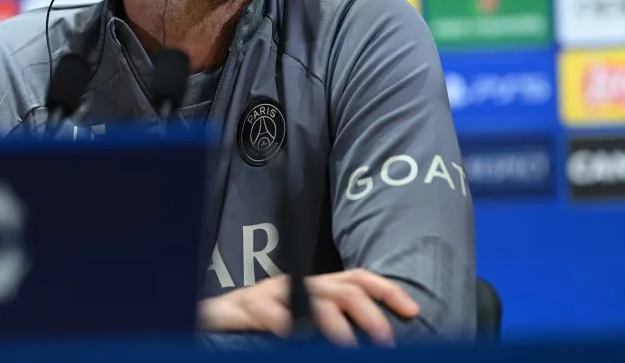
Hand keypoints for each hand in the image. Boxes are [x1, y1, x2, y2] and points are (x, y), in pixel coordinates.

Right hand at [198, 269, 419, 346]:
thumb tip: (378, 336)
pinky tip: (294, 336)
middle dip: (368, 312)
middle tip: (385, 340)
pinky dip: (283, 322)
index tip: (412, 311)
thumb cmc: (262, 325)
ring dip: (333, 322)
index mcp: (314, 287)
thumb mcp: (303, 320)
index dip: (387, 290)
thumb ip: (332, 324)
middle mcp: (296, 285)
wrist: (212, 320)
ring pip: (310, 297)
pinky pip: (267, 313)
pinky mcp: (245, 308)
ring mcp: (271, 294)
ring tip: (347, 345)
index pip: (356, 278)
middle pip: (341, 288)